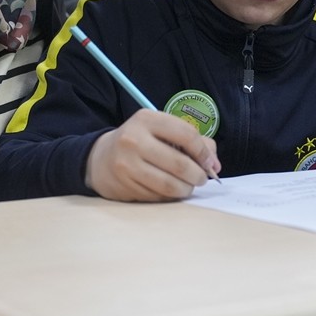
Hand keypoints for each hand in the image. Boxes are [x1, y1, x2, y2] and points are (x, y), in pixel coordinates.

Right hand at [84, 110, 220, 200]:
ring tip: (189, 186)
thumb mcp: (161, 130)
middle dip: (198, 175)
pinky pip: (157, 196)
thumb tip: (214, 164)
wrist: (101, 158)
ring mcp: (127, 164)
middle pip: (180, 164)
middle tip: (202, 178)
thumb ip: (192, 141)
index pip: (187, 135)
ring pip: (170, 184)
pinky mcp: (124, 185)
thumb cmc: (140, 142)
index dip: (203, 152)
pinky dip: (170, 196)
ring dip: (186, 189)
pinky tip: (170, 190)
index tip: (209, 162)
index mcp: (147, 119)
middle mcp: (134, 140)